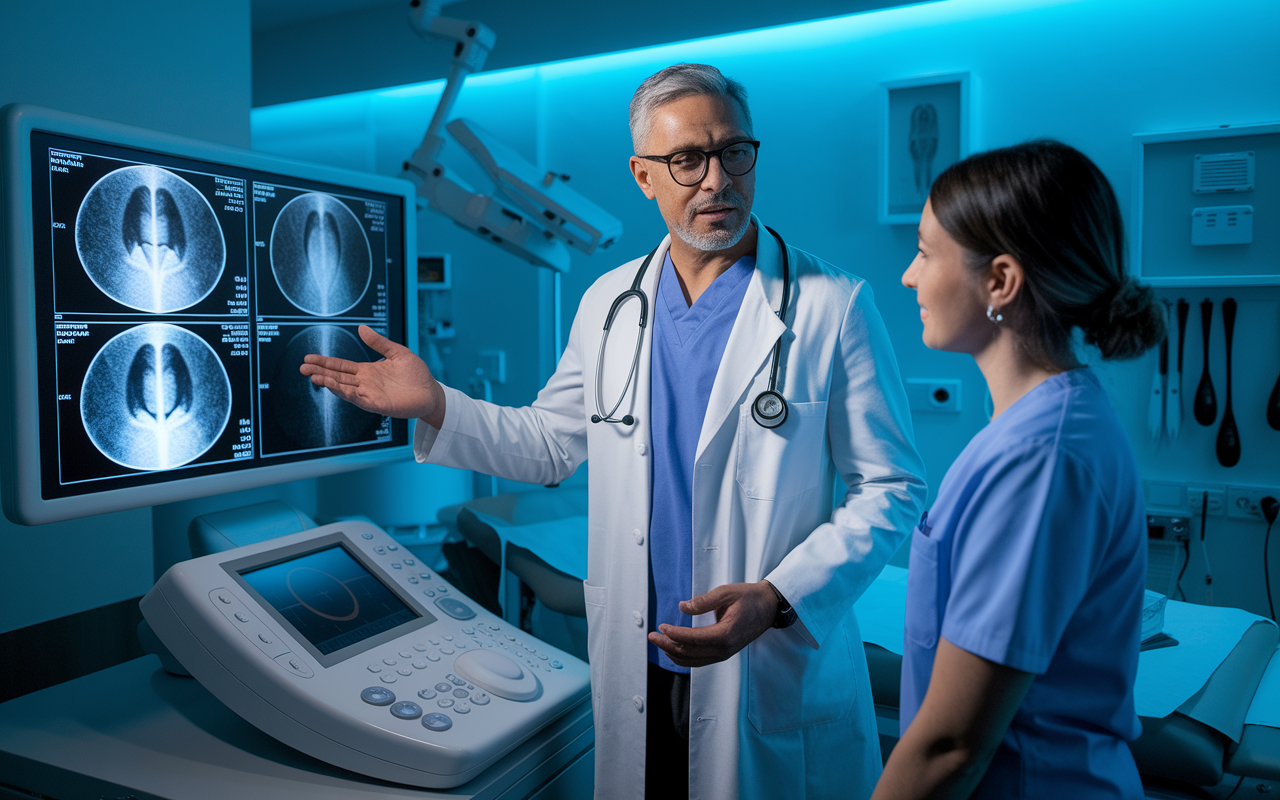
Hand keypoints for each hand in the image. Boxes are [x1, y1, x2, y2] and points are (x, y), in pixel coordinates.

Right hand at [299, 325, 444, 425]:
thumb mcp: (397, 352)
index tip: (309, 359)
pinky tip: (336, 387)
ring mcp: (370, 394)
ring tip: (314, 377)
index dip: (325, 362)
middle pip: (338, 377)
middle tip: (302, 368)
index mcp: (368, 371)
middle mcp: (365, 383)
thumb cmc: (415, 374)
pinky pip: (359, 399)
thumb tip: (361, 328)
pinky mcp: (379, 404)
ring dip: (330, 383)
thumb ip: (379, 342)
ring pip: (345, 389)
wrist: (431, 392)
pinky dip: (348, 394)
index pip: (341, 366)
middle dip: (320, 372)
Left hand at [647, 581, 778, 667]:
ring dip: (674, 653)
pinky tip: (674, 651)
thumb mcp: (726, 592)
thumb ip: (703, 601)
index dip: (674, 635)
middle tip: (652, 636)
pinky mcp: (724, 653)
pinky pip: (700, 661)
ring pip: (693, 661)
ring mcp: (725, 653)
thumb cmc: (750, 598)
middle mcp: (724, 649)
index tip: (661, 627)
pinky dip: (685, 658)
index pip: (693, 639)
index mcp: (725, 634)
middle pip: (690, 653)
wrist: (769, 606)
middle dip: (667, 645)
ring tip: (659, 643)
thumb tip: (683, 607)